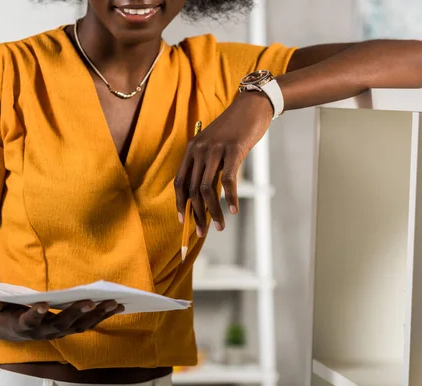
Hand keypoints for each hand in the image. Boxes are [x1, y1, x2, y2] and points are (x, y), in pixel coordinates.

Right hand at [0, 299, 123, 341]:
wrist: (11, 327)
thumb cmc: (5, 311)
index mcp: (24, 325)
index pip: (29, 321)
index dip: (35, 314)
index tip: (41, 304)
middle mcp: (44, 332)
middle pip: (61, 324)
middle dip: (75, 313)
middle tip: (88, 301)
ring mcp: (59, 332)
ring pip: (80, 326)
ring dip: (96, 315)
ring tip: (112, 302)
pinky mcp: (70, 328)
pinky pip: (89, 323)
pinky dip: (103, 315)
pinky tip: (117, 305)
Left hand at [175, 92, 273, 235]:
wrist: (252, 106)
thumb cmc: (234, 130)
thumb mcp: (215, 146)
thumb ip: (207, 165)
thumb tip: (206, 194)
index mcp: (192, 150)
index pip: (180, 182)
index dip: (180, 203)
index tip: (183, 221)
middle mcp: (199, 150)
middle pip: (193, 189)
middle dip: (196, 214)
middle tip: (201, 232)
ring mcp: (215, 149)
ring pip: (208, 188)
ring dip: (213, 211)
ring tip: (219, 226)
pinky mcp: (233, 149)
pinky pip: (228, 179)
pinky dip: (230, 198)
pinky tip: (234, 210)